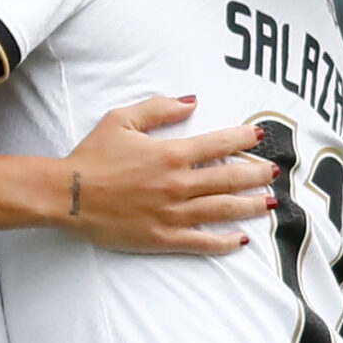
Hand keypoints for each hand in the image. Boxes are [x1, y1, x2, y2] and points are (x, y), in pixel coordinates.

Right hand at [62, 97, 276, 253]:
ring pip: (223, 210)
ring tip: (270, 203)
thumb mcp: (122, 120)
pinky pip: (202, 241)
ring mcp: (173, 214)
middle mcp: (178, 185)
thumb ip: (159, 108)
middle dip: (256, 175)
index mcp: (171, 154)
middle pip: (229, 179)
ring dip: (250, 206)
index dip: (242, 140)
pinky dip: (224, 241)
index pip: (218, 145)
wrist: (69, 195)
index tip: (259, 137)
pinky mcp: (163, 238)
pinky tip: (241, 239)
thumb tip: (191, 101)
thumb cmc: (93, 156)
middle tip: (274, 172)